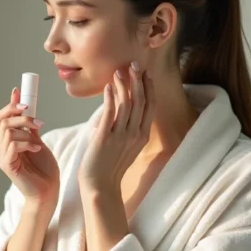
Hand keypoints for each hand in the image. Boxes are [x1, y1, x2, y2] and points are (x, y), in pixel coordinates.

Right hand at [0, 87, 60, 203]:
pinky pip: (12, 146)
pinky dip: (26, 143)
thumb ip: (30, 127)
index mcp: (9, 141)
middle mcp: (3, 147)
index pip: (2, 118)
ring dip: (26, 130)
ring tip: (38, 139)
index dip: (9, 104)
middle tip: (36, 119)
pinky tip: (37, 149)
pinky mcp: (7, 165)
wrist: (49, 191)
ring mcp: (3, 157)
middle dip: (20, 115)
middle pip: (3, 121)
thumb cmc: (44, 170)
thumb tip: (27, 107)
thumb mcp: (38, 142)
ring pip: (8, 131)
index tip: (18, 91)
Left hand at [78, 61, 155, 193]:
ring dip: (123, 86)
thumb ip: (126, 127)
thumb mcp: (125, 145)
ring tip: (119, 71)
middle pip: (140, 102)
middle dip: (138, 81)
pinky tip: (108, 87)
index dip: (149, 88)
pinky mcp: (104, 139)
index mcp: (141, 136)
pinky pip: (109, 114)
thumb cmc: (110, 166)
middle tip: (134, 64)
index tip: (146, 73)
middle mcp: (134, 135)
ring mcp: (120, 137)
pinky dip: (110, 99)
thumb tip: (118, 107)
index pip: (150, 106)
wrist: (100, 186)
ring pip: (126, 105)